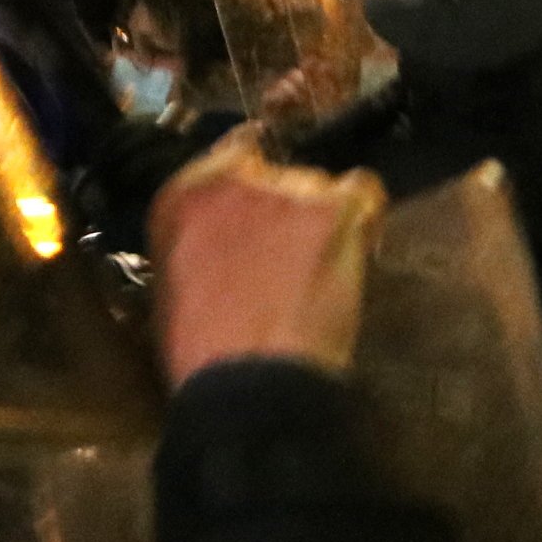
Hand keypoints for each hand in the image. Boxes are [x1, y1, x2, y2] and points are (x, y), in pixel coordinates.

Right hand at [151, 131, 384, 380]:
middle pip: (277, 175)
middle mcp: (231, 180)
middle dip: (288, 211)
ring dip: (324, 222)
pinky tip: (359, 247)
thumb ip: (199, 243)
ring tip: (319, 274)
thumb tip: (223, 242)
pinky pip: (364, 191)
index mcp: (182, 199)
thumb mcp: (174, 286)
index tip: (266, 201)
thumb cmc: (205, 354)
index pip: (229, 157)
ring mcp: (286, 189)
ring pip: (320, 189)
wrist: (250, 384)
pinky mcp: (334, 210)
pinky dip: (367, 215)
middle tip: (292, 260)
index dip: (254, 178)